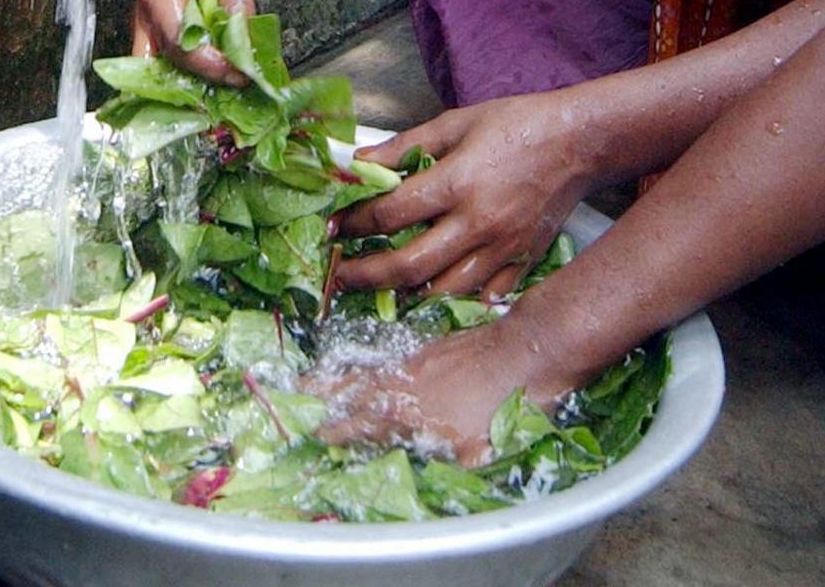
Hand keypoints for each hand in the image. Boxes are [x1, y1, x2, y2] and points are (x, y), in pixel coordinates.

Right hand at [131, 0, 256, 82]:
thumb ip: (238, 3)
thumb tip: (245, 49)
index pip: (177, 39)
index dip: (207, 63)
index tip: (238, 74)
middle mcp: (146, 11)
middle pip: (165, 61)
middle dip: (199, 80)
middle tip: (238, 84)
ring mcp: (148, 24)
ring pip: (161, 69)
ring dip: (193, 81)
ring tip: (230, 85)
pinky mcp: (159, 32)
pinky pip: (169, 62)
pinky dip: (191, 74)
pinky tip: (220, 77)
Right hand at [310, 314, 553, 465]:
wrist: (528, 348)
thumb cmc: (506, 404)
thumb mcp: (479, 452)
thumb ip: (448, 465)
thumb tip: (432, 477)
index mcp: (410, 412)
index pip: (364, 424)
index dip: (338, 431)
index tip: (313, 433)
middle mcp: (407, 383)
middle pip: (357, 390)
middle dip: (325, 395)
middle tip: (295, 392)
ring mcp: (419, 360)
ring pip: (371, 370)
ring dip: (342, 377)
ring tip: (317, 376)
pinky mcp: (435, 347)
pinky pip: (390, 357)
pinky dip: (372, 363)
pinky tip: (373, 366)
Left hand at [335, 93, 593, 298]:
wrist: (577, 142)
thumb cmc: (516, 124)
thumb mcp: (455, 123)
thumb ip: (405, 144)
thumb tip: (359, 160)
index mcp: (457, 182)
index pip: (391, 213)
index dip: (354, 223)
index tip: (335, 227)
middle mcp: (477, 223)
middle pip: (410, 265)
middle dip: (367, 274)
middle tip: (340, 275)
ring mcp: (501, 249)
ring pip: (442, 291)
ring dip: (404, 293)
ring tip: (379, 286)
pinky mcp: (521, 263)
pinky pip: (480, 296)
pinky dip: (451, 299)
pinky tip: (430, 292)